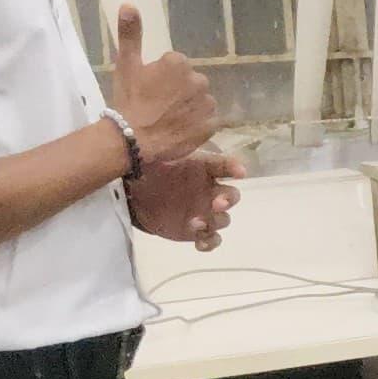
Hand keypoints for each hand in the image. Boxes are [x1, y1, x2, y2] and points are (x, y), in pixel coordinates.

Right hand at [110, 6, 218, 162]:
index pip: (175, 66)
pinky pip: (207, 120)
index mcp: (178, 62)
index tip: (149, 91)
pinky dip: (197, 124)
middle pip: (189, 82)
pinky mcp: (212, 124)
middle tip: (157, 106)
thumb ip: (130, 34)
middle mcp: (198, 79)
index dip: (161, 79)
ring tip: (168, 119)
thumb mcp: (125, 65)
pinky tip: (180, 129)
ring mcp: (207, 103)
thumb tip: (129, 4)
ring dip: (188, 107)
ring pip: (199, 100)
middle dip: (177, 91)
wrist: (133, 139)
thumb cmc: (129, 101)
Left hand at [127, 146, 242, 247]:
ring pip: (222, 219)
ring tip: (195, 223)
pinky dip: (210, 243)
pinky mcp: (199, 231)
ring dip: (214, 221)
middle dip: (227, 199)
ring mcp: (207, 212)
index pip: (224, 165)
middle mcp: (211, 190)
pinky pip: (212, 239)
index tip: (239, 172)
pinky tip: (200, 244)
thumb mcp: (157, 156)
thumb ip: (167, 149)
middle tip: (216, 203)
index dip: (234, 168)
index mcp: (205, 169)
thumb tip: (167, 134)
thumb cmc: (152, 172)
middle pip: (231, 195)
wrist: (137, 196)